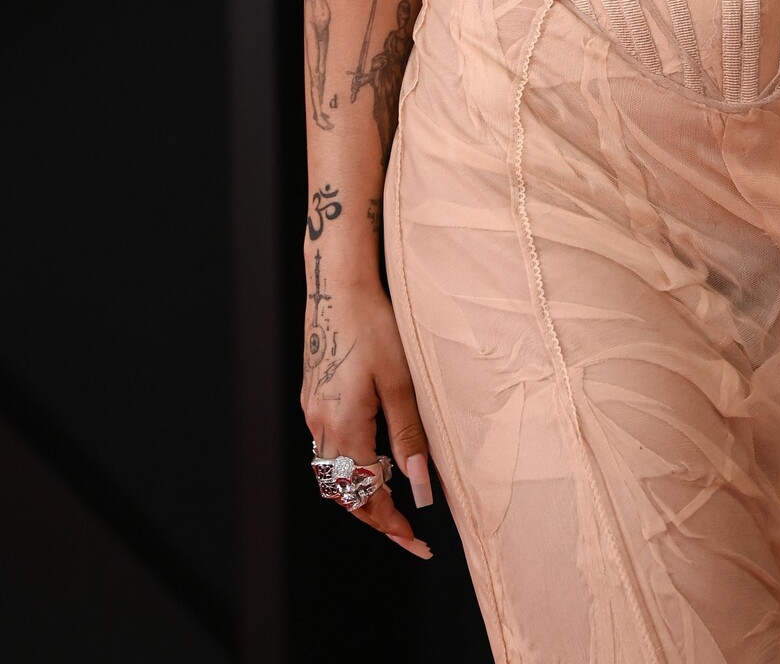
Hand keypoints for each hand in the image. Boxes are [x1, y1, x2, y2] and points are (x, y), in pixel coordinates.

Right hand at [300, 273, 434, 557]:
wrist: (338, 285)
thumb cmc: (375, 325)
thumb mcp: (401, 382)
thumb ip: (409, 437)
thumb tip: (420, 489)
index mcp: (344, 426)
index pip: (367, 497)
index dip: (392, 525)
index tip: (417, 543)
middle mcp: (320, 425)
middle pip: (344, 494)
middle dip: (375, 517)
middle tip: (408, 533)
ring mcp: (312, 411)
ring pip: (332, 473)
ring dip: (359, 492)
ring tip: (393, 497)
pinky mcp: (311, 396)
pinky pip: (326, 447)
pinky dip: (349, 464)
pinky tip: (372, 454)